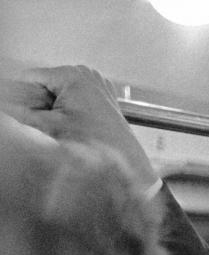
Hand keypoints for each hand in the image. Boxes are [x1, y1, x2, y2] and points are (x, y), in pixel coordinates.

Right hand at [1, 65, 156, 188]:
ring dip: (53, 105)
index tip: (20, 109)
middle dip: (39, 101)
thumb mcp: (51, 126)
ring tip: (65, 123)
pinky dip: (68, 106)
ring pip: (58, 89)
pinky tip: (75, 121)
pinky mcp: (101, 92)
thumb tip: (6, 104)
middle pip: (45, 82)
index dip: (21, 94)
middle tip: (49, 122)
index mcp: (71, 75)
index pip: (30, 76)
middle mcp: (85, 73)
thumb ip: (22, 112)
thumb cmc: (95, 141)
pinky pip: (74, 94)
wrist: (123, 155)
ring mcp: (96, 81)